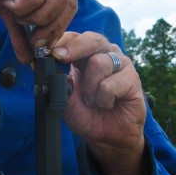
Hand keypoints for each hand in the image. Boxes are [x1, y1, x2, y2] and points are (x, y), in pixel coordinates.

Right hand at [0, 0, 76, 62]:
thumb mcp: (9, 7)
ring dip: (32, 16)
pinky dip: (21, 6)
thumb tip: (28, 60)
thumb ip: (21, 31)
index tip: (38, 41)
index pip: (71, 4)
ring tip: (14, 10)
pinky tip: (8, 0)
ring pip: (55, 1)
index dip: (57, 28)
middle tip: (30, 35)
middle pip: (67, 5)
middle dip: (48, 28)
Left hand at [52, 31, 148, 174]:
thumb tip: (42, 65)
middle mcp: (105, 53)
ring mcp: (121, 64)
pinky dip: (103, 99)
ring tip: (93, 100)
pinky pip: (110, 84)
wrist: (107, 137)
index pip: (75, 37)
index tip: (47, 50)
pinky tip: (108, 104)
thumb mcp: (65, 97)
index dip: (61, 41)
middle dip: (74, 48)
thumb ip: (57, 80)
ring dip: (89, 88)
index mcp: (87, 53)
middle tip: (60, 57)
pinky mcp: (133, 78)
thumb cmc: (87, 114)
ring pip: (98, 63)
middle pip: (92, 39)